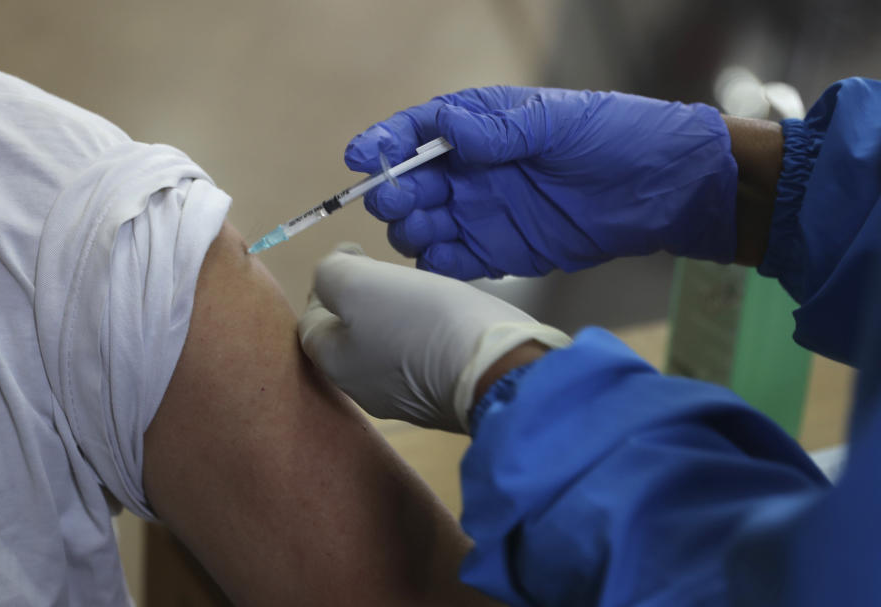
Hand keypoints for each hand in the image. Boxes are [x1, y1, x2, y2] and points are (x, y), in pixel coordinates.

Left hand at [298, 245, 570, 432]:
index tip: (353, 252)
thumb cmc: (420, 323)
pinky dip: (421, 337)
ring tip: (413, 291)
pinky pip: (420, 361)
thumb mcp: (359, 284)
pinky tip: (442, 321)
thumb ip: (331, 275)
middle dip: (357, 303)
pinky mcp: (444, 398)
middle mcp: (363, 390)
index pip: (310, 322)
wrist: (498, 370)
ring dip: (391, 320)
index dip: (324, 284)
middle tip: (381, 271)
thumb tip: (334, 273)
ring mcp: (406, 400)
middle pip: (347, 338)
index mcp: (335, 364)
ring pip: (384, 349)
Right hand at [345, 86, 736, 278]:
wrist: (660, 190)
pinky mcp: (498, 251)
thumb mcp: (556, 122)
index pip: (417, 132)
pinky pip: (452, 261)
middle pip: (410, 184)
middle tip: (399, 202)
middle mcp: (472, 170)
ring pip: (422, 226)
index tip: (360, 158)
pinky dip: (438, 264)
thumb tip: (445, 126)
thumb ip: (498, 130)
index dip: (383, 143)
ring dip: (411, 231)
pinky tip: (441, 261)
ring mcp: (482, 212)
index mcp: (480, 127)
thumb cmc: (614, 137)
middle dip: (394, 192)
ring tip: (423, 231)